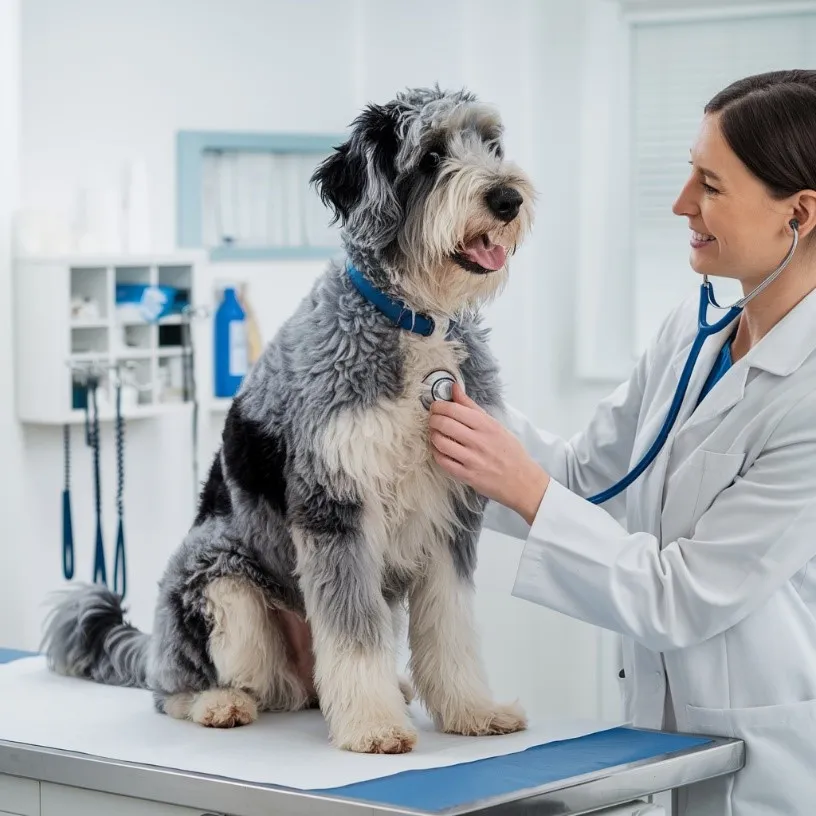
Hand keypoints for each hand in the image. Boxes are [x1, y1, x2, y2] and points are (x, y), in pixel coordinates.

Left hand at [428, 384, 550, 525]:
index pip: (454, 409)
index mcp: (486, 425)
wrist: (522, 481)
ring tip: (435, 434)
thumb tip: (454, 388)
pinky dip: (436, 453)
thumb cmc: (509, 451)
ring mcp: (472, 459)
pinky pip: (443, 461)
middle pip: (444, 424)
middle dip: (433, 419)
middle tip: (433, 420)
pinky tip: (439, 450)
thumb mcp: (495, 424)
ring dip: (433, 436)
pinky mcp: (467, 475)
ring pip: (440, 442)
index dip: (439, 406)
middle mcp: (479, 440)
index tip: (436, 407)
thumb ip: (471, 406)